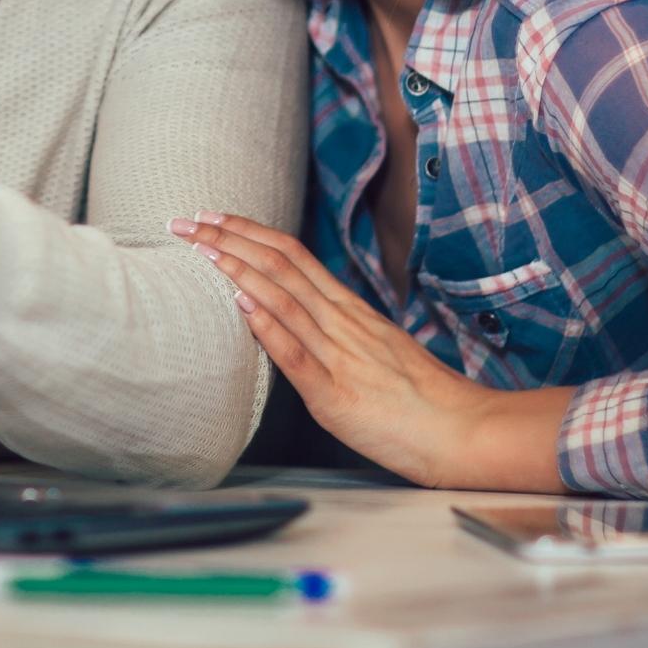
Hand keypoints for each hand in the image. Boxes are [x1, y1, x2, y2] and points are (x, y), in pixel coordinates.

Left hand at [167, 213, 496, 487]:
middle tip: (187, 221)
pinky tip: (240, 304)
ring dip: (237, 269)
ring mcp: (338, 354)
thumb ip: (339, 329)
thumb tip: (295, 316)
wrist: (460, 429)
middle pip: (280, 264)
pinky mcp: (333, 393)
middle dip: (228, 238)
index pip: (293, 255)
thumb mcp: (377, 348)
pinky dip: (267, 325)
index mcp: (350, 309)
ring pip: (282, 297)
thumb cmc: (421, 398)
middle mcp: (342, 321)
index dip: (249, 232)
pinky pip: (295, 353)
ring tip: (200, 248)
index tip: (213, 217)